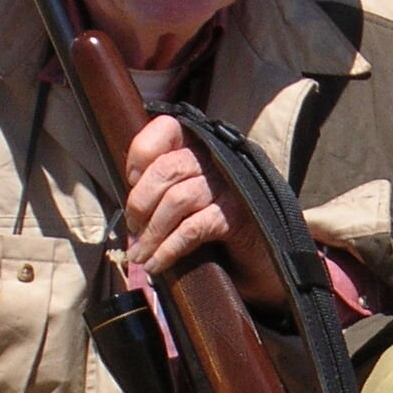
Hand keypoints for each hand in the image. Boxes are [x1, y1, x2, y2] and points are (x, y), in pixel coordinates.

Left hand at [123, 115, 279, 302]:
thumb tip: (127, 203)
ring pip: (178, 199)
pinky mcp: (237, 216)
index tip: (131, 180)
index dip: (141, 152)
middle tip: (133, 229)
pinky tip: (157, 264)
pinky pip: (193, 228)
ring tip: (140, 254)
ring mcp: (231, 187)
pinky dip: (169, 249)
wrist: (265, 262)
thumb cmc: (219, 229)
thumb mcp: (188, 200)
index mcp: (203, 148)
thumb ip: (163, 188)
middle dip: (141, 202)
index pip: (167, 128)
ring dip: (152, 232)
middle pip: (168, 168)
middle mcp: (218, 160)